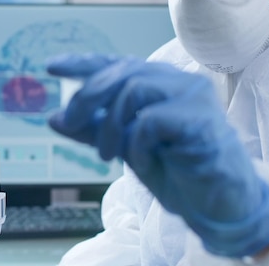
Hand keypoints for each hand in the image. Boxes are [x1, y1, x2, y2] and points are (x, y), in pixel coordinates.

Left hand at [46, 53, 268, 257]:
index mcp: (157, 83)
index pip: (115, 64)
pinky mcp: (202, 119)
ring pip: (133, 89)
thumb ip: (93, 131)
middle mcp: (176, 82)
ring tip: (107, 155)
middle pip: (120, 72)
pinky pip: (151, 120)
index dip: (82, 63)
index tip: (51, 66)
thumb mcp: (124, 148)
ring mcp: (192, 96)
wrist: (217, 205)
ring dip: (110, 126)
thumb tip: (54, 118)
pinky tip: (143, 161)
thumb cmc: (175, 170)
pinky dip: (136, 144)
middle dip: (87, 97)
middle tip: (70, 123)